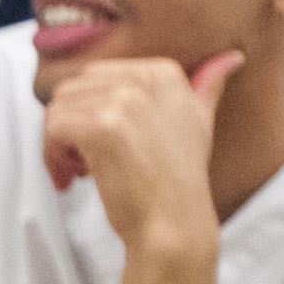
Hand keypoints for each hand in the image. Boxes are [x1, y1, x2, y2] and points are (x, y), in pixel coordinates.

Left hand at [42, 50, 242, 251]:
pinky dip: (51, 158)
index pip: (94, 76)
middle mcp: (144, 80)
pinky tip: (71, 180)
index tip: (99, 142)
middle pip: (71, 91)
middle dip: (69, 127)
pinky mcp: (102, 127)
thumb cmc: (179, 181)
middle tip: (81, 162)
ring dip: (58, 146)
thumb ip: (206, 88)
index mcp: (163, 73)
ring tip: (77, 173)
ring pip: (56, 110)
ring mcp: (123, 101)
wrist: (175, 225)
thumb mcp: (200, 124)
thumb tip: (232, 58)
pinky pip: (51, 129)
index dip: (88, 111)